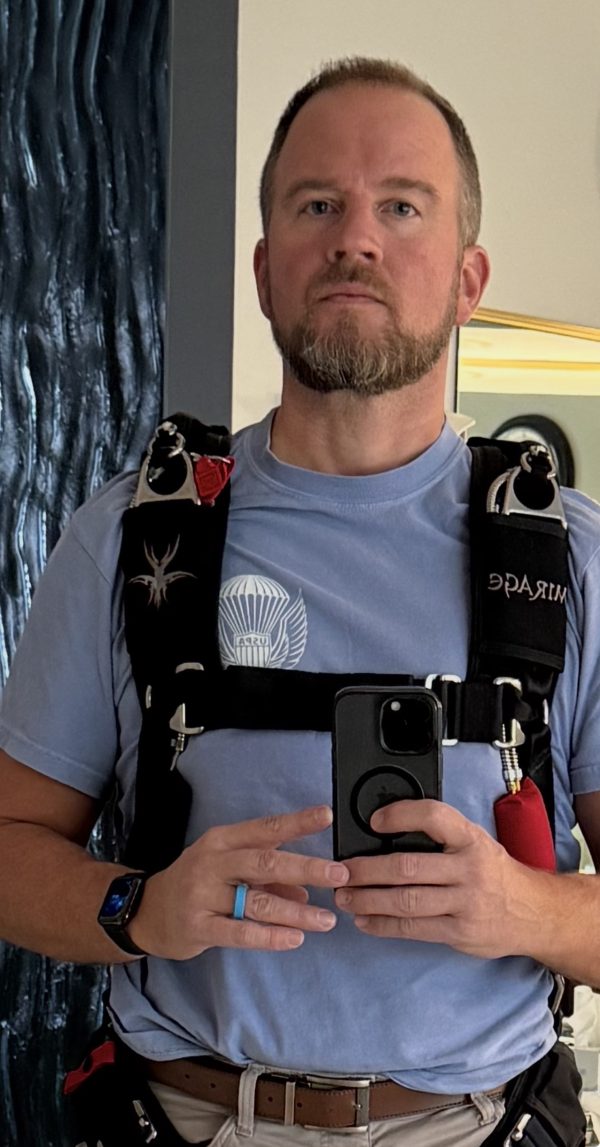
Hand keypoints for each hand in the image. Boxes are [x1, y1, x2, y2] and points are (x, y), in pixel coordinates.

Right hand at [129, 804, 348, 959]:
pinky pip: (240, 932)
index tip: (326, 815)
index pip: (265, 828)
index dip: (296, 822)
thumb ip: (268, 876)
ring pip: (257, 902)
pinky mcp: (198, 927)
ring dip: (296, 911)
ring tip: (326, 920)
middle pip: (265, 862)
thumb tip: (307, 888)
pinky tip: (294, 938)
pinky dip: (270, 936)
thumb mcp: (229, 868)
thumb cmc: (197, 883)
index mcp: (223, 840)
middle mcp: (213, 863)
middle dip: (306, 867)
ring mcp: (203, 895)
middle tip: (339, 875)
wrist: (147, 911)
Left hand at [334, 799, 537, 958]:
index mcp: (471, 839)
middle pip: (408, 867)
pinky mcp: (459, 933)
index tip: (375, 821)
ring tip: (345, 897)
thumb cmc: (495, 873)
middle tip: (341, 871)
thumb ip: (441, 838)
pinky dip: (384, 925)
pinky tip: (365, 920)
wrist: (535, 913)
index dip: (401, 816)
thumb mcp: (476, 842)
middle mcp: (469, 869)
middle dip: (367, 870)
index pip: (434, 817)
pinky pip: (414, 929)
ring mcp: (465, 903)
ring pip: (407, 901)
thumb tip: (389, 834)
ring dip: (368, 899)